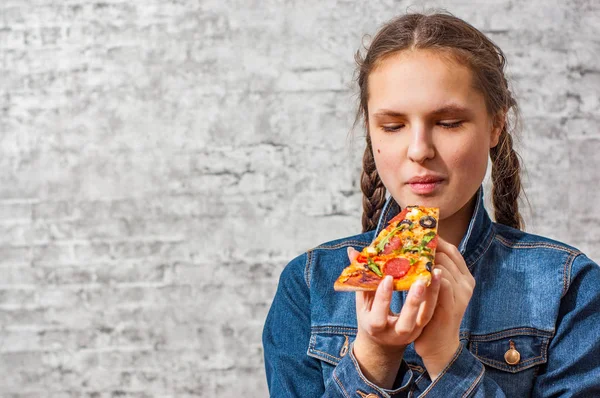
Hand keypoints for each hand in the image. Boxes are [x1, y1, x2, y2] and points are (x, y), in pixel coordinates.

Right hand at [348, 247, 441, 388]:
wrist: (383, 342)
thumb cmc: (370, 314)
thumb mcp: (363, 300)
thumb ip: (361, 278)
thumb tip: (352, 251)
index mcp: (375, 327)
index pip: (378, 316)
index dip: (383, 298)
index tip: (389, 278)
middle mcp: (395, 334)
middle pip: (406, 323)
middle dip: (413, 302)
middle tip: (420, 281)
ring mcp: (411, 333)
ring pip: (424, 317)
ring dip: (431, 296)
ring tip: (436, 274)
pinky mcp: (423, 328)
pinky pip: (432, 312)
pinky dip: (436, 296)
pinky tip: (439, 278)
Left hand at [414, 237, 474, 379]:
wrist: (437, 345)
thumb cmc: (432, 313)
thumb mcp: (433, 289)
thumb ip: (429, 271)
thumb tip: (412, 248)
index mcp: (463, 276)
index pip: (451, 250)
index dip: (436, 240)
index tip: (417, 232)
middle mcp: (466, 283)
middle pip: (447, 254)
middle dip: (427, 246)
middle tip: (407, 240)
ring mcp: (461, 294)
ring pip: (443, 266)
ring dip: (424, 260)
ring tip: (405, 253)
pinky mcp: (452, 306)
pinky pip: (442, 284)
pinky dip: (427, 277)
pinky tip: (412, 273)